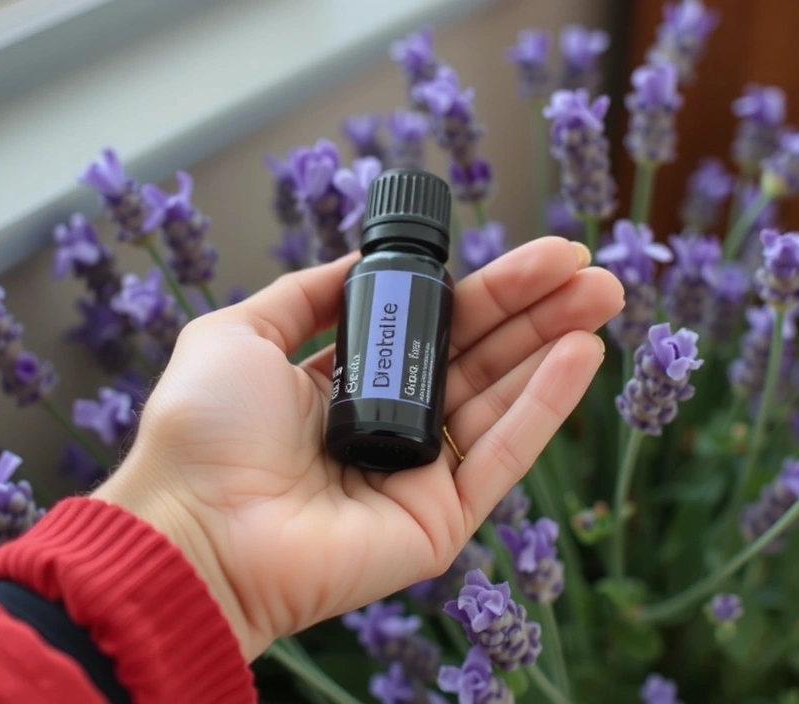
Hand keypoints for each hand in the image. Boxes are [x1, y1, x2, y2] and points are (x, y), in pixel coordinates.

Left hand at [94, 237, 622, 659]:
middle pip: (478, 357)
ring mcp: (419, 475)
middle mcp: (389, 425)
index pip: (431, 327)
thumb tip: (354, 264)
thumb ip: (302, 296)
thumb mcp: (240, 333)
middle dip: (536, 310)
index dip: (484, 290)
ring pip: (501, 400)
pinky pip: (502, 455)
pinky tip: (581, 354)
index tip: (534, 255)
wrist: (196, 531)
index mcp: (345, 384)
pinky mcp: (441, 519)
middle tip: (590, 268)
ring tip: (602, 296)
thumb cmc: (204, 433)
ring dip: (554, 345)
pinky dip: (545, 405)